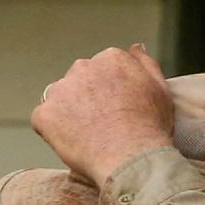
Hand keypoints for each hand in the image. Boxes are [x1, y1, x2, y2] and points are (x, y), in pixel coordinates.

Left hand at [32, 46, 177, 187]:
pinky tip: (75, 141)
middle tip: (105, 121)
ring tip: (89, 133)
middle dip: (88, 96)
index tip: (120, 107)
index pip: (104, 68)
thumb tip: (134, 47)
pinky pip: (44, 119)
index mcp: (111, 58)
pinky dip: (54, 130)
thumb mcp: (160, 89)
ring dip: (70, 110)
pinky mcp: (43, 114)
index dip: (112, 90)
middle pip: (80, 79)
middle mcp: (82, 68)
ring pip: (61, 97)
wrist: (130, 157)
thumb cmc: (150, 126)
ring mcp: (60, 91)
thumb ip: (145, 63)